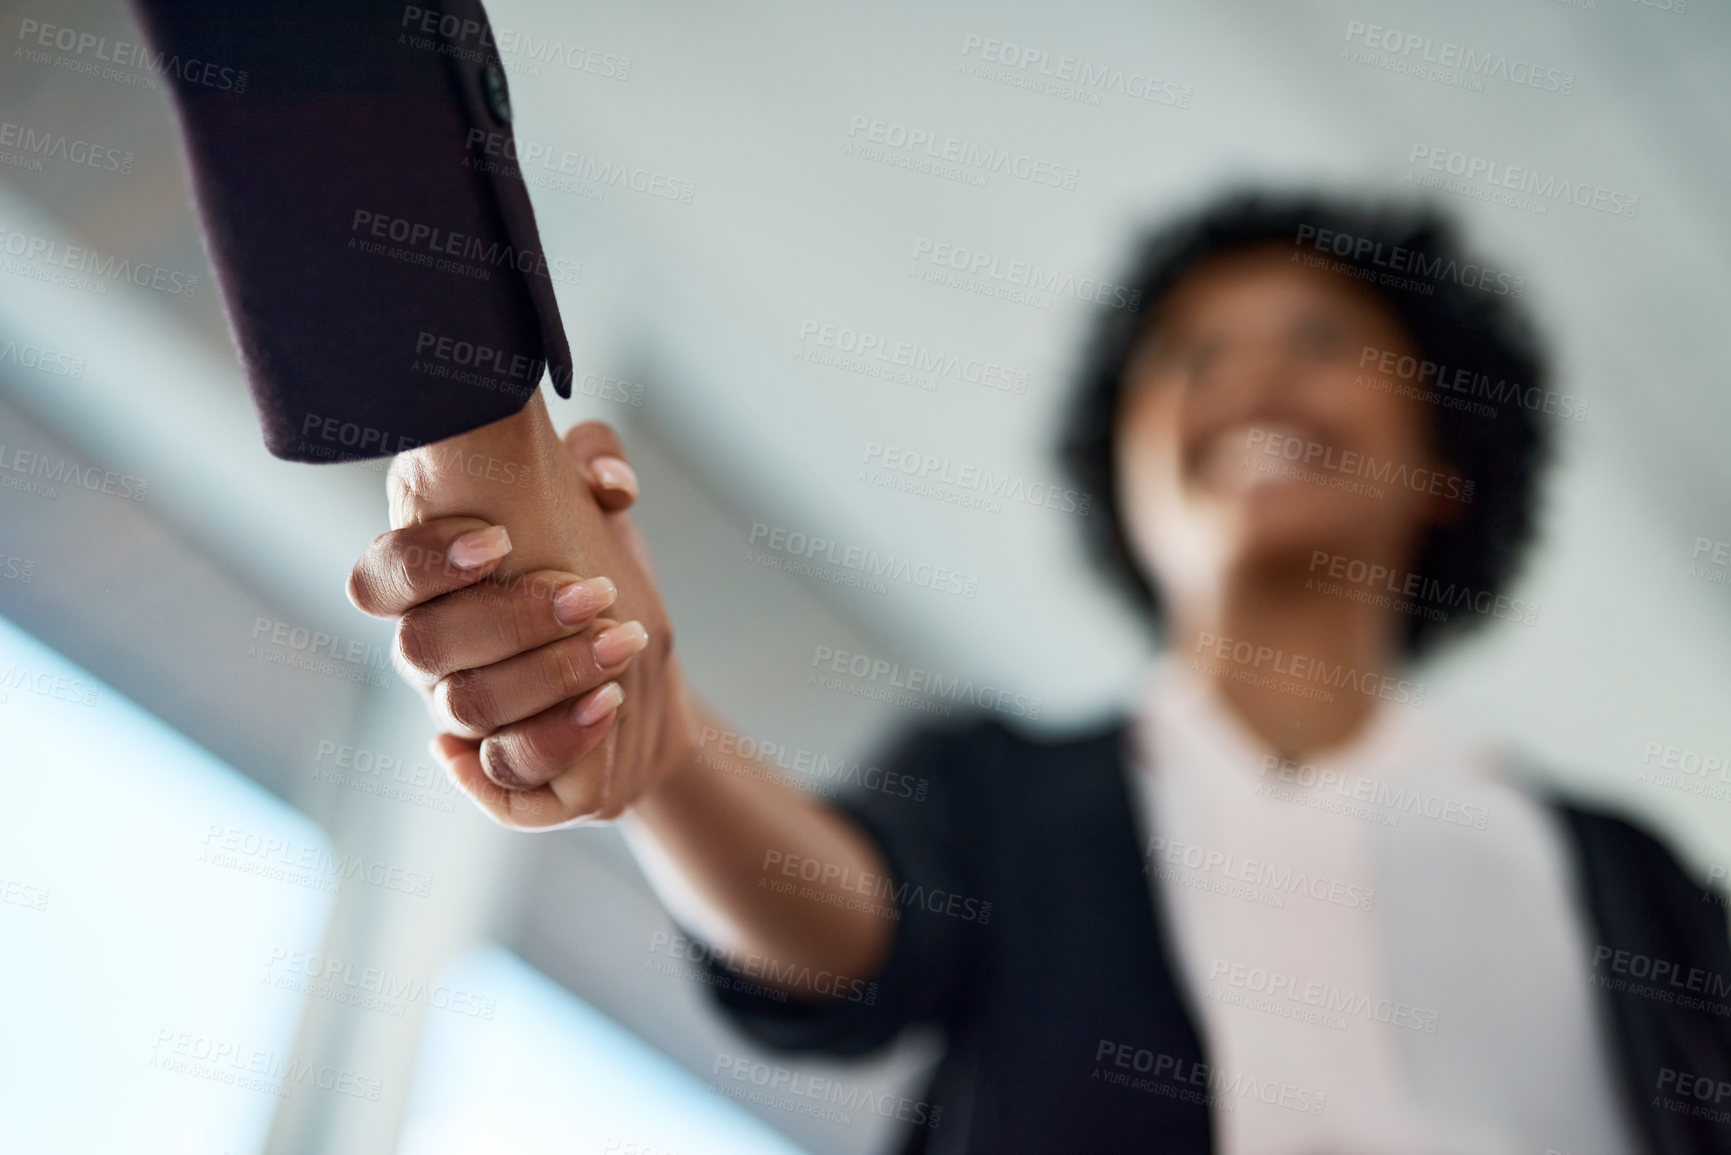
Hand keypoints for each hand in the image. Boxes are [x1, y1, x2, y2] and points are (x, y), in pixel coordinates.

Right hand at [349, 398, 695, 826]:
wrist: (642, 657)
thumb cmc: (593, 564)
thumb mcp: (597, 503)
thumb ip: (593, 460)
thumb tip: (609, 482)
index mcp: (431, 584)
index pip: (377, 581)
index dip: (422, 565)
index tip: (499, 542)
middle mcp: (429, 656)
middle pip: (422, 649)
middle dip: (513, 618)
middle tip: (594, 594)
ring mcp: (461, 718)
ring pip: (468, 712)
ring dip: (548, 678)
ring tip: (622, 645)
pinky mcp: (507, 771)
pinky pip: (506, 781)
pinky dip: (549, 746)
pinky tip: (602, 709)